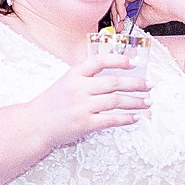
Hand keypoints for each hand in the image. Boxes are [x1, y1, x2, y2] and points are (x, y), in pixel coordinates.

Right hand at [28, 54, 150, 148]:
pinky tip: (136, 117)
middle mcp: (79, 88)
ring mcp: (82, 106)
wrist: (35, 124)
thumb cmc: (53, 104)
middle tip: (149, 86)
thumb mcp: (66, 83)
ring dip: (136, 102)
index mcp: (74, 75)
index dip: (119, 60)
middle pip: (114, 82)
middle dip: (136, 84)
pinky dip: (126, 118)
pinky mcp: (85, 124)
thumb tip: (115, 73)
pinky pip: (111, 120)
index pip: (99, 61)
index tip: (135, 62)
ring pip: (116, 101)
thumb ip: (86, 78)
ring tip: (148, 102)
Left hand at [110, 0, 184, 30]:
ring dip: (117, 9)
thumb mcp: (146, 13)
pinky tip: (124, 15)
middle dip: (117, 11)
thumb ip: (135, 16)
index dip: (120, 10)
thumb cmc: (168, 7)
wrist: (177, 3)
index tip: (120, 22)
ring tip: (120, 22)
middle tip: (117, 24)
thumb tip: (127, 24)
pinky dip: (119, 5)